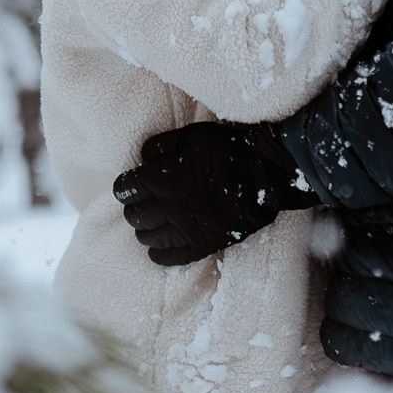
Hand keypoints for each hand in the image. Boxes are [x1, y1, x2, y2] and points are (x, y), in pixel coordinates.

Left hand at [113, 122, 318, 266]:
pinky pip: (170, 257)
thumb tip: (141, 159)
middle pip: (134, 214)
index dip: (124, 187)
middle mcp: (169, 206)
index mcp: (163, 178)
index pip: (126, 188)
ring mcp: (186, 228)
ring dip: (143, 229)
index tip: (128, 186)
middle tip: (141, 202)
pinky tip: (157, 248)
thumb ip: (161, 146)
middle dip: (133, 208)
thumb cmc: (230, 148)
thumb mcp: (193, 135)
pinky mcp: (203, 244)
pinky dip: (158, 254)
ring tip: (149, 223)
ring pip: (148, 236)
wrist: (268, 173)